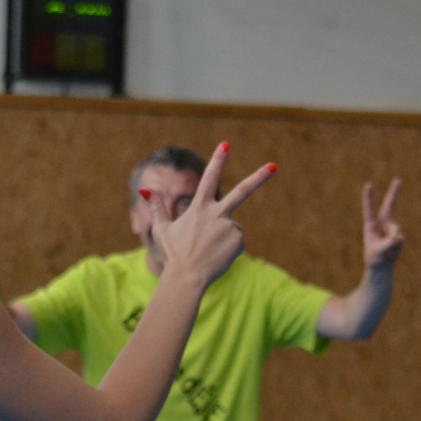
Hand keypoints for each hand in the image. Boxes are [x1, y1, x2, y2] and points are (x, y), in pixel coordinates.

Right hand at [147, 143, 273, 287]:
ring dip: (222, 239)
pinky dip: (229, 250)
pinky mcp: (238, 241)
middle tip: (274, 166)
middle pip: (242, 191)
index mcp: (199, 208)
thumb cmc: (173, 254)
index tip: (226, 144)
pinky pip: (237, 243)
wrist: (187, 276)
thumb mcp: (162, 229)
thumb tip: (145, 190)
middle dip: (259, 177)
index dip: (218, 160)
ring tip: (208, 252)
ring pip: (231, 229)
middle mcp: (217, 214)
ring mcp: (229, 227)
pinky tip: (217, 257)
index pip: (209, 178)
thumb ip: (157, 208)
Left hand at [361, 179, 404, 269]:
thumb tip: (399, 236)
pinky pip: (400, 238)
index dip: (369, 197)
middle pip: (388, 205)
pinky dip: (396, 246)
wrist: (381, 267)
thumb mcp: (379, 252)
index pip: (369, 209)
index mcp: (370, 225)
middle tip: (398, 180)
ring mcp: (390, 228)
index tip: (368, 184)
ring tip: (386, 251)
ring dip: (392, 241)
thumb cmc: (375, 258)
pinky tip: (392, 251)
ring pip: (396, 229)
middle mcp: (381, 224)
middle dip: (394, 193)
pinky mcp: (398, 234)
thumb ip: (389, 243)